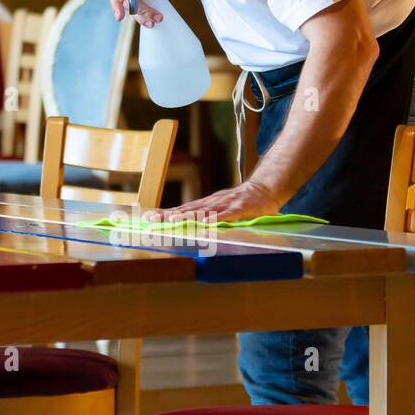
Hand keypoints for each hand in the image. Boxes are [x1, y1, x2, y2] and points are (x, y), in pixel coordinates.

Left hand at [146, 178, 284, 224]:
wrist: (265, 190)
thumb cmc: (242, 202)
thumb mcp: (221, 209)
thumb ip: (207, 216)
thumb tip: (188, 225)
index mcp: (207, 204)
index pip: (183, 209)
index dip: (166, 213)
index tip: (149, 217)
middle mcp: (213, 203)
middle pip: (188, 209)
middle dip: (169, 214)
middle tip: (152, 219)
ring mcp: (226, 204)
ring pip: (204, 211)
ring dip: (188, 216)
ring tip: (172, 221)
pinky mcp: (240, 209)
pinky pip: (226, 215)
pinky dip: (216, 219)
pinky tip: (206, 224)